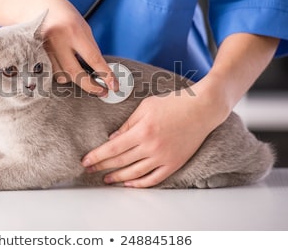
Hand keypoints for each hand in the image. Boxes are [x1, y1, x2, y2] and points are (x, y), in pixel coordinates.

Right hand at [36, 0, 118, 94]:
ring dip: (74, 78)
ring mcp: (44, 49)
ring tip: (80, 72)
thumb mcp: (82, 26)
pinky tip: (65, 66)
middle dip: (90, 86)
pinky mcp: (35, 55)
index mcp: (73, 30)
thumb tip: (99, 70)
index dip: (105, 75)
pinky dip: (62, 74)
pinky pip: (52, 73)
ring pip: (62, 76)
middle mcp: (57, 40)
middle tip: (102, 92)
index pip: (93, 58)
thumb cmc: (63, 14)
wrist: (35, 5)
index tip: (114, 86)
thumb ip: (89, 47)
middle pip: (75, 73)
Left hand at [81, 86, 226, 186]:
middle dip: (102, 167)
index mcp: (142, 130)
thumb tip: (112, 139)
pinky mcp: (174, 163)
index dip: (97, 156)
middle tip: (90, 170)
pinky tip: (129, 184)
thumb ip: (128, 124)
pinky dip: (140, 183)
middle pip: (121, 162)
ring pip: (135, 173)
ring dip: (118, 178)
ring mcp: (164, 157)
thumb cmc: (173, 103)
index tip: (85, 161)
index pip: (113, 148)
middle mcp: (152, 147)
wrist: (202, 109)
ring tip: (106, 179)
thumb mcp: (145, 107)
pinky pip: (154, 179)